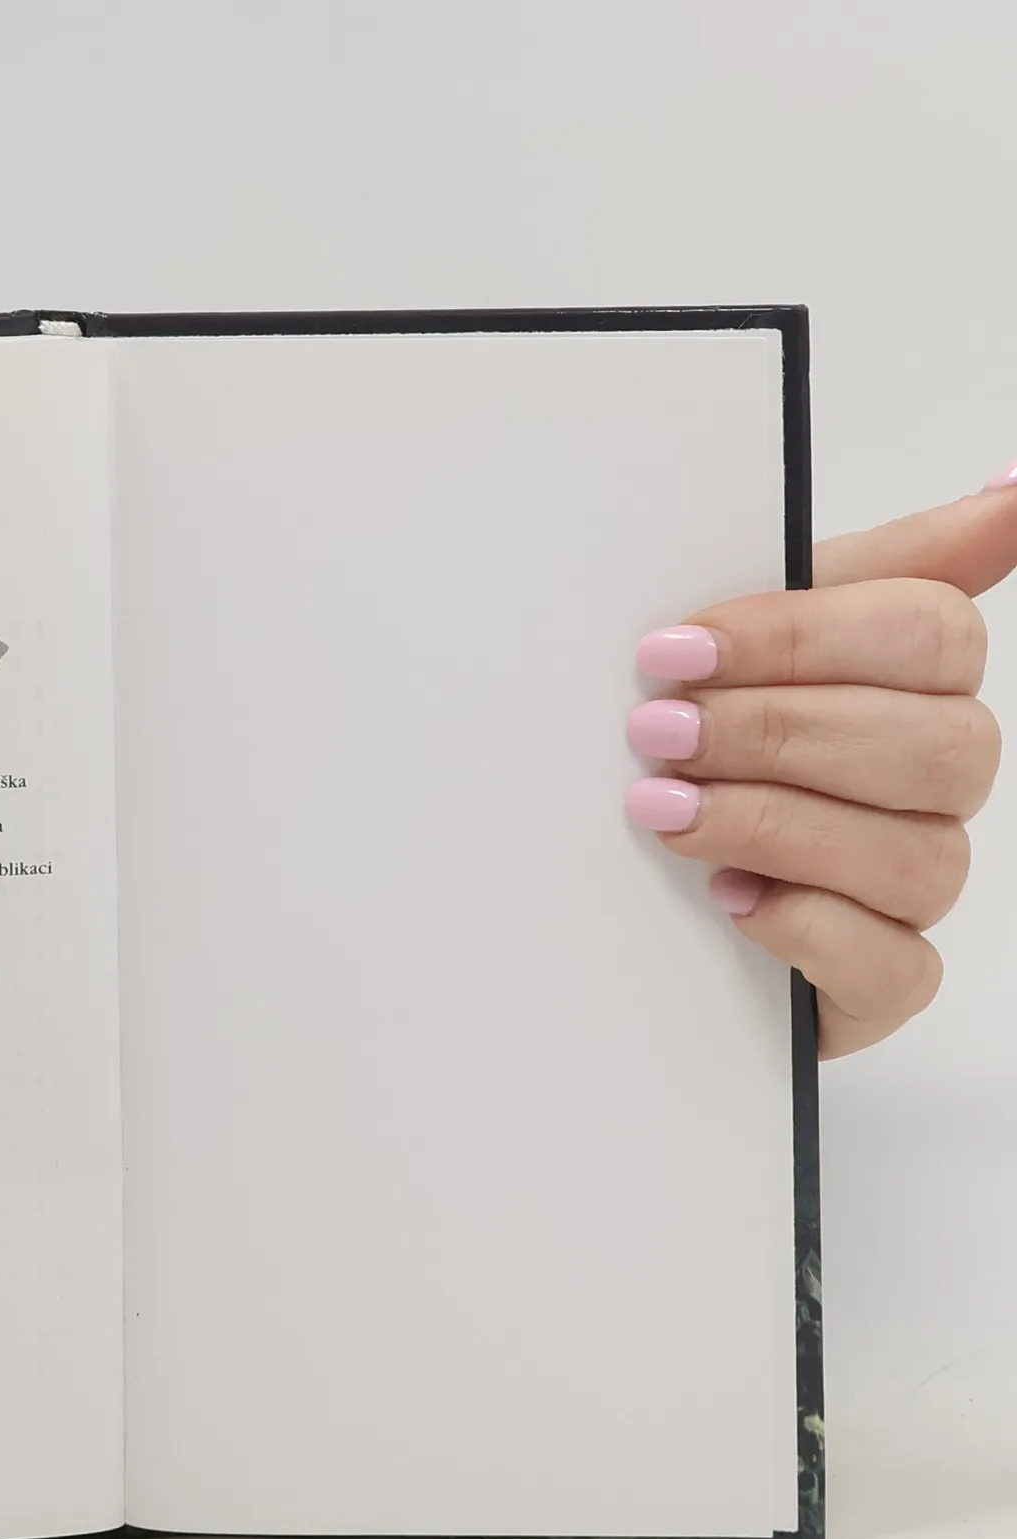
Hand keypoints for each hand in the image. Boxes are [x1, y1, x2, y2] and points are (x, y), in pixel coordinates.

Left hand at [626, 462, 1016, 1058]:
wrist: (622, 882)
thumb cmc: (696, 740)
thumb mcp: (748, 638)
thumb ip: (870, 567)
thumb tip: (1009, 494)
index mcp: (918, 684)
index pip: (932, 636)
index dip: (800, 638)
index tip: (672, 648)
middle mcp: (935, 785)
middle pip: (936, 747)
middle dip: (778, 734)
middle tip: (656, 733)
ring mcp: (915, 887)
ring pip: (916, 857)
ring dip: (776, 826)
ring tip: (663, 811)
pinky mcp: (878, 982)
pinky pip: (895, 968)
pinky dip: (808, 928)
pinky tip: (729, 901)